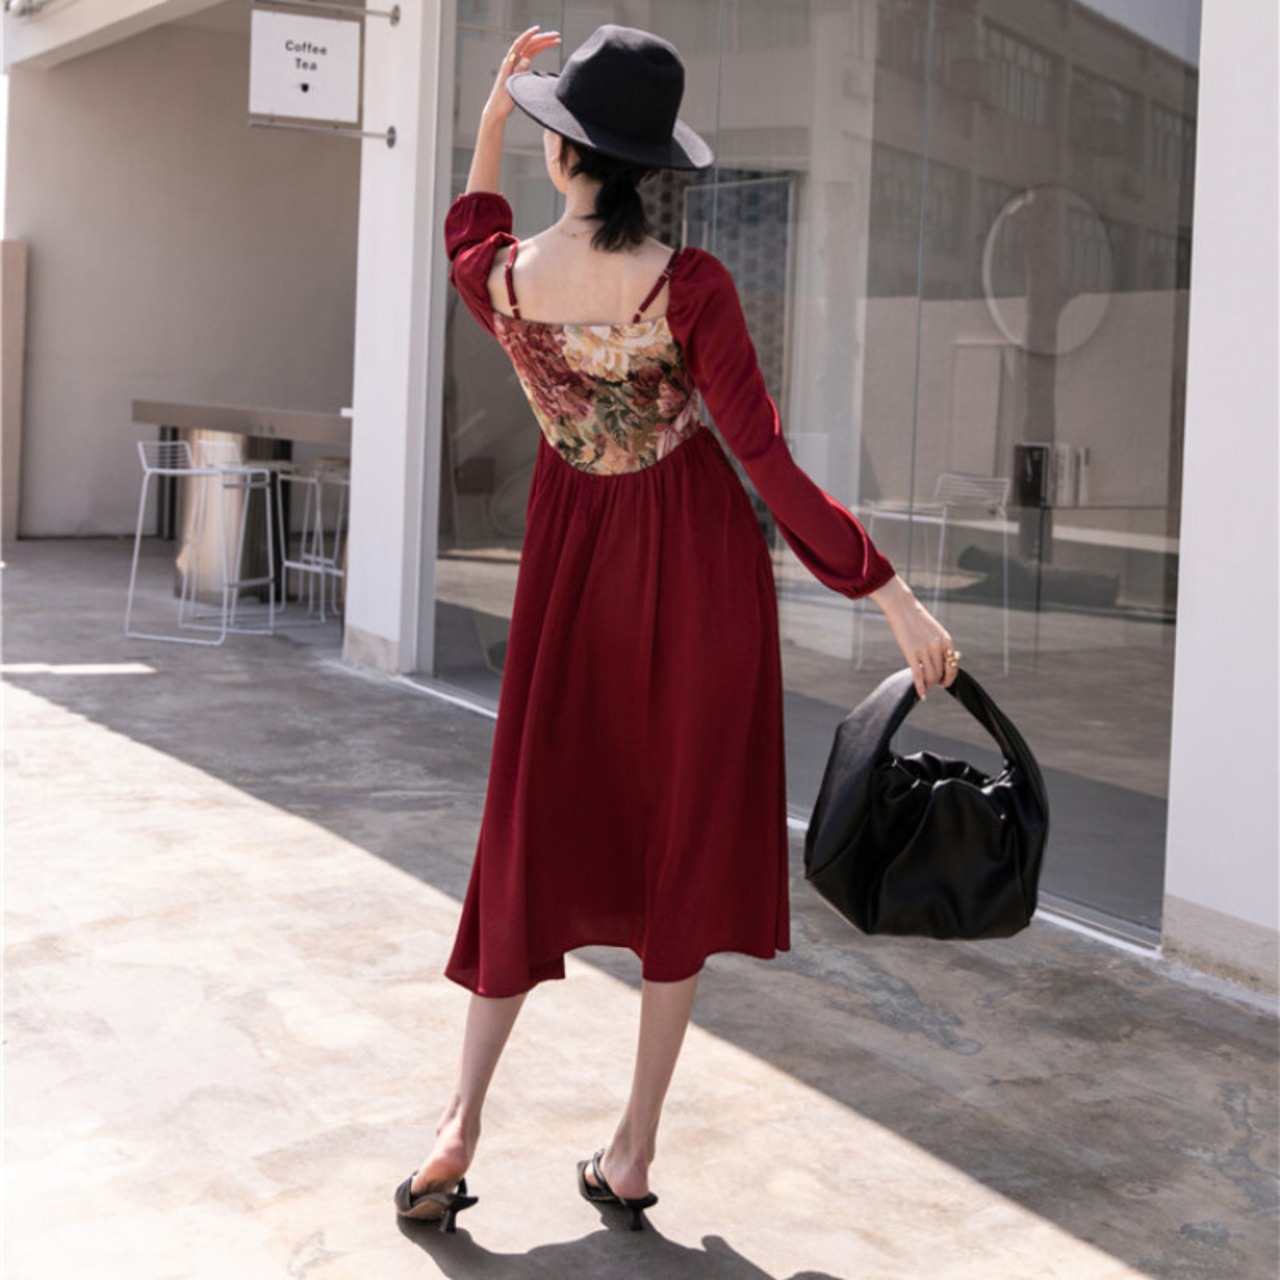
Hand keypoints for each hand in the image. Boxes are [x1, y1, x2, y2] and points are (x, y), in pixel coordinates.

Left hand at [481, 26, 560, 125]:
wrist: (497, 109)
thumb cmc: (502, 101)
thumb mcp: (511, 87)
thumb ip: (518, 72)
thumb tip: (526, 58)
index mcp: (509, 63)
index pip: (519, 44)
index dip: (528, 35)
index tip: (538, 29)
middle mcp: (512, 61)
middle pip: (528, 45)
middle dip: (542, 39)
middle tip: (556, 37)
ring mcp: (516, 64)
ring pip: (531, 49)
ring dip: (543, 43)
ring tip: (556, 40)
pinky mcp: (519, 69)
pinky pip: (530, 55)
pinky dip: (538, 50)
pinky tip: (545, 47)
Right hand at [868, 575, 960, 698]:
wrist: (902, 606)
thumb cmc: (917, 618)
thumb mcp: (935, 630)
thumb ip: (941, 644)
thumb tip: (949, 659)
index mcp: (946, 639)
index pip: (953, 665)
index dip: (949, 677)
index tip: (944, 682)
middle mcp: (938, 645)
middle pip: (941, 673)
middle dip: (938, 682)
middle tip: (932, 686)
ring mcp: (924, 649)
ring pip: (931, 676)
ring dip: (929, 686)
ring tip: (925, 689)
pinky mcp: (911, 652)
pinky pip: (918, 676)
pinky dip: (920, 688)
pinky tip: (921, 696)